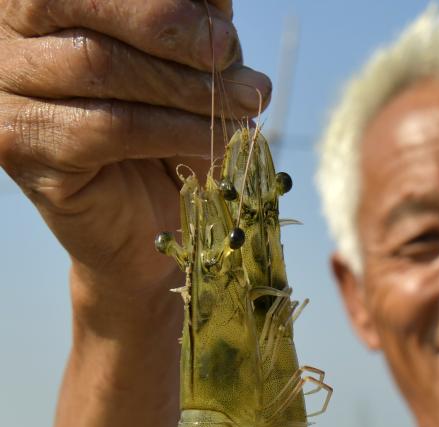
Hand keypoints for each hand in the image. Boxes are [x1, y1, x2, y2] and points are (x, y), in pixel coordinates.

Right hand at [0, 0, 269, 297]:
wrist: (155, 222)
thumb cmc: (171, 127)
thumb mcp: (188, 59)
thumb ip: (189, 21)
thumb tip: (215, 2)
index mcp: (40, 0)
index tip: (222, 16)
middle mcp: (7, 34)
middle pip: (81, 0)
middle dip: (169, 23)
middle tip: (229, 51)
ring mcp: (5, 91)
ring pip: (100, 65)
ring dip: (185, 84)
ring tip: (244, 101)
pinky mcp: (20, 147)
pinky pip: (107, 128)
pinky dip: (174, 130)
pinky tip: (214, 138)